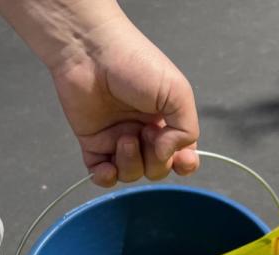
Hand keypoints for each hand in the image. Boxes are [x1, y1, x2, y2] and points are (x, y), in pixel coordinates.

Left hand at [49, 17, 199, 186]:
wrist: (91, 52)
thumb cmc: (136, 64)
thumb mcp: (177, 92)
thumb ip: (186, 129)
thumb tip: (171, 155)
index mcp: (168, 120)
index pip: (182, 155)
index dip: (184, 164)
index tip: (182, 159)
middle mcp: (145, 133)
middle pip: (158, 169)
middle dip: (156, 161)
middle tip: (146, 133)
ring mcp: (118, 140)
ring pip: (132, 174)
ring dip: (131, 163)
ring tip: (124, 137)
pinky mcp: (93, 144)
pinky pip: (102, 175)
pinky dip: (106, 177)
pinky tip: (107, 167)